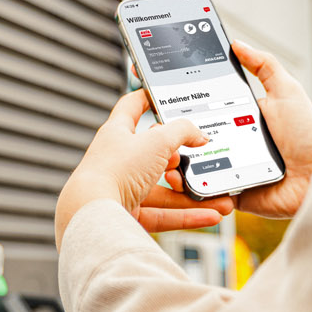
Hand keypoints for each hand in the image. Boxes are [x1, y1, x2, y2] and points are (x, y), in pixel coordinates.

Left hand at [55, 91, 233, 245]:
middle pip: (155, 156)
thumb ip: (182, 132)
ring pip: (163, 191)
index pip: (131, 108)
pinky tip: (209, 215)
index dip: (146, 99)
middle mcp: (117, 161)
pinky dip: (186, 215)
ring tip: (218, 200)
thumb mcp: (156, 141)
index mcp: (117, 134)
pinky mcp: (127, 214)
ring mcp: (121, 189)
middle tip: (200, 162)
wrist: (93, 212)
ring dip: (192, 196)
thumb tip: (199, 134)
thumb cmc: (113, 171)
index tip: (160, 96)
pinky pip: (162, 214)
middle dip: (181, 162)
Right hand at [163, 41, 311, 218]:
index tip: (159, 97)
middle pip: (191, 139)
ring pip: (192, 166)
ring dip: (175, 163)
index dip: (181, 106)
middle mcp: (231, 143)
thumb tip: (238, 44)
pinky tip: (181, 179)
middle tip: (158, 131)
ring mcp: (229, 168)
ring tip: (167, 158)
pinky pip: (205, 191)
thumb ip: (264, 65)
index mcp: (240, 119)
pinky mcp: (231, 192)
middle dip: (171, 136)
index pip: (203, 110)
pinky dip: (190, 189)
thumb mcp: (286, 90)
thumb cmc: (308, 135)